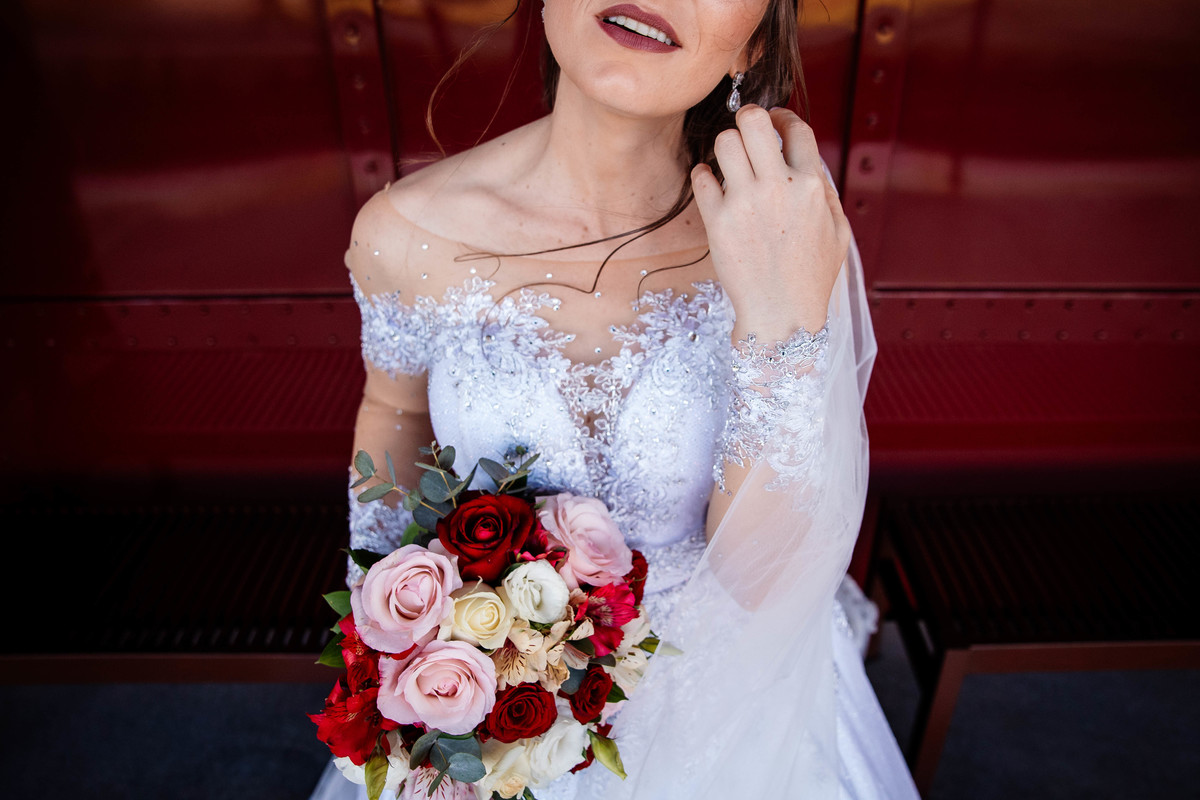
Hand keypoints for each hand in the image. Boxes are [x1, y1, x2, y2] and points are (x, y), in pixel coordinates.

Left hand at [690, 105, 849, 342]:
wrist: (782, 315)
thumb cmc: (811, 277)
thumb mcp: (838, 232)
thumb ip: (826, 192)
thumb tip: (809, 161)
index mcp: (812, 186)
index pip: (796, 127)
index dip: (783, 118)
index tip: (775, 125)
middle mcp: (778, 187)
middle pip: (753, 120)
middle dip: (748, 118)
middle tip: (747, 132)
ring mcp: (745, 203)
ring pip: (724, 141)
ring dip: (726, 146)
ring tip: (730, 162)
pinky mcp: (718, 221)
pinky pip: (701, 177)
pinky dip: (704, 175)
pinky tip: (713, 186)